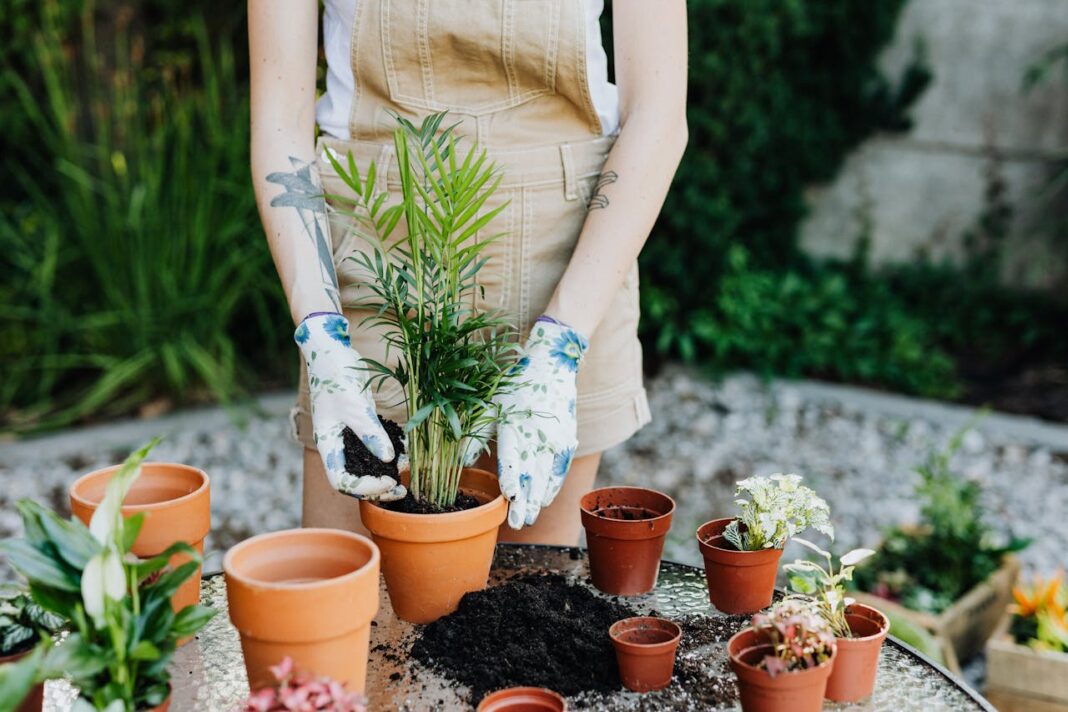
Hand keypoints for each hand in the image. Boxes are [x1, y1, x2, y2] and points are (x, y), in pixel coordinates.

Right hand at [295, 313, 404, 499]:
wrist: (331, 351)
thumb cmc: (336, 376)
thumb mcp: (355, 406)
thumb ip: (371, 433)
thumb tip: (387, 460)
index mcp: (328, 444)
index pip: (341, 481)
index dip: (365, 488)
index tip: (389, 481)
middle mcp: (337, 445)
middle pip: (355, 478)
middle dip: (378, 487)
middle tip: (402, 489)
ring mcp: (349, 435)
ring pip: (367, 465)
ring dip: (386, 471)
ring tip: (407, 471)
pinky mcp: (362, 424)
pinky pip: (375, 446)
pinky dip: (390, 452)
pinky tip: (406, 452)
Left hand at [494, 317, 588, 527]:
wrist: (553, 366)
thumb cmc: (515, 386)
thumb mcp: (490, 404)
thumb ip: (475, 434)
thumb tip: (459, 462)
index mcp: (515, 424)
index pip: (514, 457)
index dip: (512, 478)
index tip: (509, 498)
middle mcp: (538, 434)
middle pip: (532, 474)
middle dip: (526, 501)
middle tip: (518, 523)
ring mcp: (556, 439)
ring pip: (547, 476)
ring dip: (539, 499)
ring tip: (529, 518)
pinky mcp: (567, 440)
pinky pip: (560, 469)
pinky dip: (552, 486)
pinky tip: (545, 500)